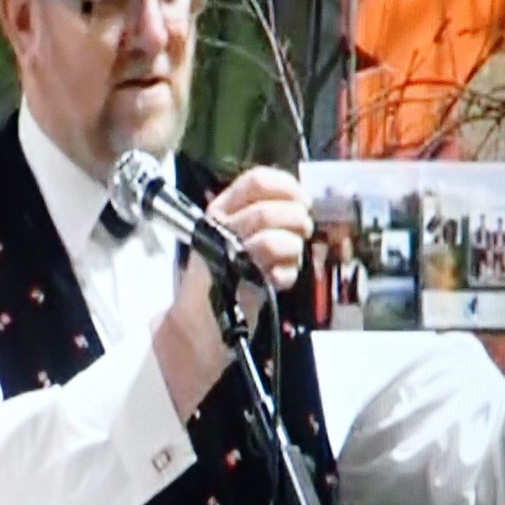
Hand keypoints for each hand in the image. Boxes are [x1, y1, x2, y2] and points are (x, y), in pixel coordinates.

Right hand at [153, 166, 310, 418]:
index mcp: (220, 210)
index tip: (301, 198)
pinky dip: (286, 275)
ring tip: (290, 257)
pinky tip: (278, 280)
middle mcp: (219, 228)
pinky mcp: (234, 281)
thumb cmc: (224, 279)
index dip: (286, 186)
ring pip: (272, 237)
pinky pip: (274, 270)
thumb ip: (264, 218)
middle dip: (296, 219)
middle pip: (267, 209)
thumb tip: (301, 203)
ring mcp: (224, 254)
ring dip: (292, 247)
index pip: (255, 181)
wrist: (200, 323)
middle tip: (303, 229)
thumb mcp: (239, 238)